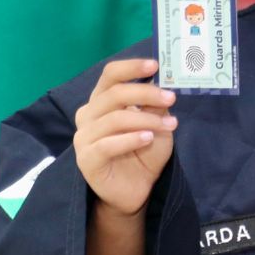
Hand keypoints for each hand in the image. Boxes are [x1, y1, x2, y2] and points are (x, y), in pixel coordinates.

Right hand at [74, 58, 176, 217]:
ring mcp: (84, 137)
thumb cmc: (144, 153)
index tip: (155, 65)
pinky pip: (107, 144)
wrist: (136, 190)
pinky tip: (148, 138)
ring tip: (169, 125)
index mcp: (102, 101)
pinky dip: (131, 139)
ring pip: (114, 119)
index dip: (131, 68)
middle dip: (146, 93)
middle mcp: (88, 115)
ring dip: (146, 119)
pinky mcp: (87, 159)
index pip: (111, 76)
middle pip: (114, 94)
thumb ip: (157, 106)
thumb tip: (164, 84)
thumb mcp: (158, 125)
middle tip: (171, 97)